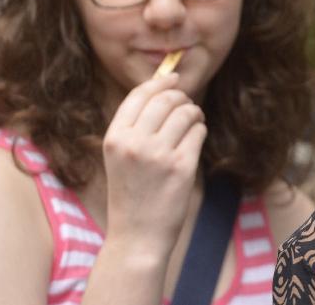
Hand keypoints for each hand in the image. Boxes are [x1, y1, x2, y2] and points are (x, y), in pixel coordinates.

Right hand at [101, 73, 206, 256]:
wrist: (137, 237)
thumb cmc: (130, 194)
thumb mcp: (118, 156)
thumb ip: (134, 126)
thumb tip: (162, 90)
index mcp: (114, 138)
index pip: (139, 95)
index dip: (160, 82)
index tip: (174, 77)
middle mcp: (134, 143)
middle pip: (166, 100)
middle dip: (181, 97)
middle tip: (187, 105)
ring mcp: (158, 155)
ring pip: (186, 113)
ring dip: (195, 113)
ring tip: (194, 122)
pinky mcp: (181, 167)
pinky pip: (198, 132)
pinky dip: (200, 130)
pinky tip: (195, 138)